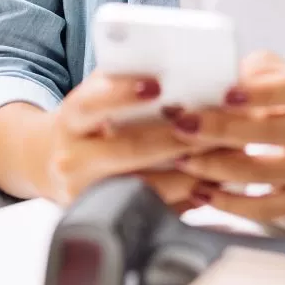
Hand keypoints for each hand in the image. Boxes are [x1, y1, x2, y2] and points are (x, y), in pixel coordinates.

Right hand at [34, 72, 204, 211]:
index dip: (122, 95)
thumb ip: (121, 80)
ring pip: (148, 185)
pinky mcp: (110, 218)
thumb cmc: (89, 122)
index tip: (156, 85)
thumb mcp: (94, 96)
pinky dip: (190, 194)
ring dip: (193, 170)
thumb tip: (172, 66)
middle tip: (211, 124)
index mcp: (71, 122)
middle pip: (128, 150)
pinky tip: (216, 179)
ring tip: (228, 151)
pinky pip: (157, 209)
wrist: (56, 164)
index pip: (91, 105)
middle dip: (174, 138)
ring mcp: (89, 195)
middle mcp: (73, 161)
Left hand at [165, 52, 284, 220]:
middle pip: (271, 133)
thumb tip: (209, 82)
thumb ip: (250, 71)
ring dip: (215, 168)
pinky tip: (201, 191)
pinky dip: (229, 204)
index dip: (257, 93)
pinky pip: (264, 209)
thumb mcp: (278, 71)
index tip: (223, 95)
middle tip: (182, 126)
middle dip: (221, 131)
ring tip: (182, 159)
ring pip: (261, 173)